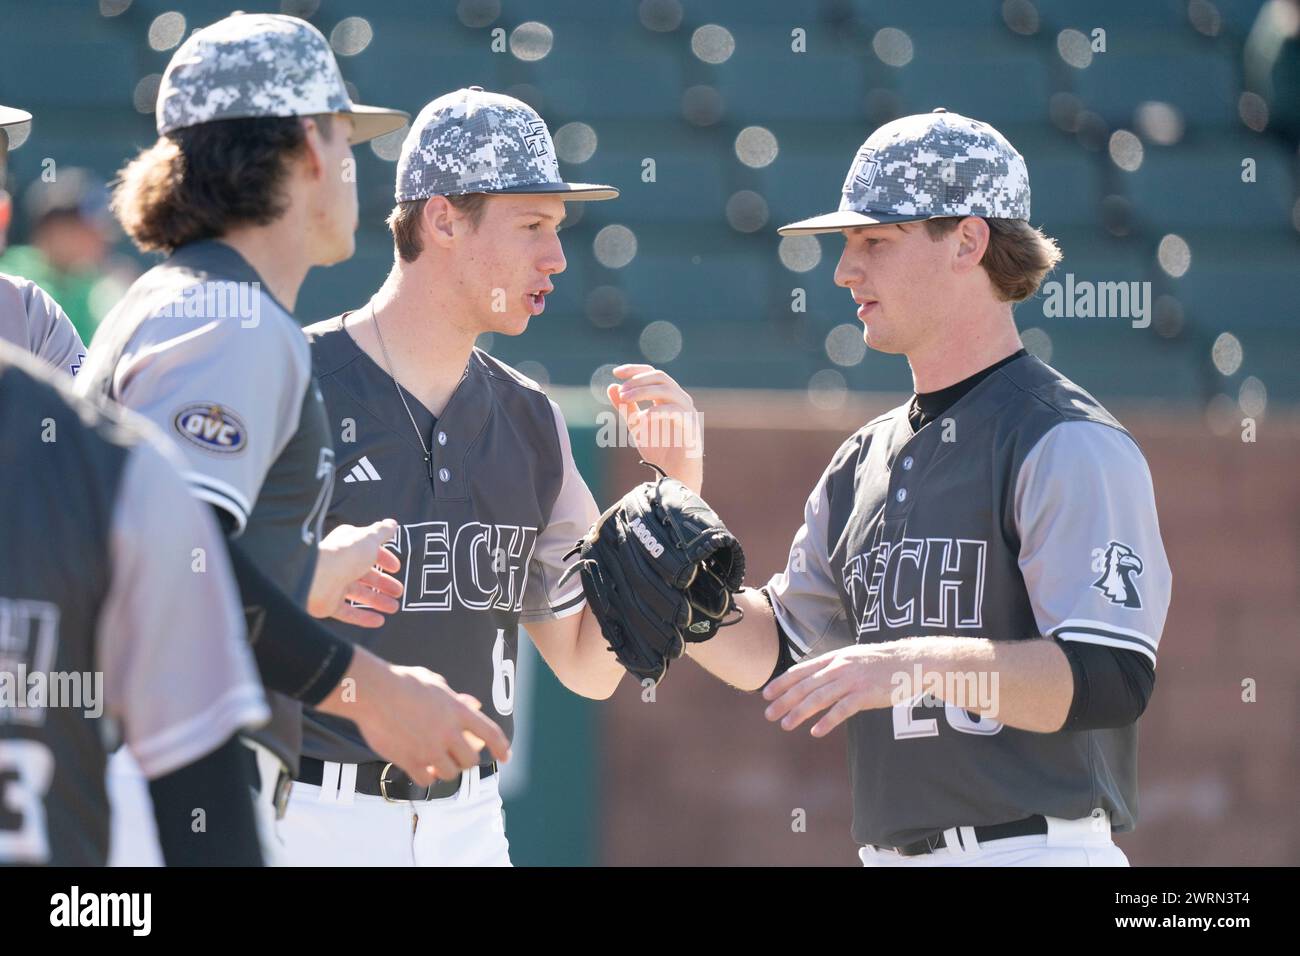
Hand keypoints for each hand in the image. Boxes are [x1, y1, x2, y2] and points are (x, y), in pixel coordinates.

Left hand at [308, 519, 403, 627]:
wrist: (318, 577)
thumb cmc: (346, 554)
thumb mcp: (369, 539)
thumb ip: (382, 532)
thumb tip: (392, 523)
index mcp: (348, 546)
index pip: (368, 551)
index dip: (384, 559)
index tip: (396, 568)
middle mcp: (341, 564)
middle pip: (366, 575)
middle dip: (384, 583)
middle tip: (399, 591)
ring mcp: (334, 584)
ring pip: (359, 594)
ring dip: (378, 600)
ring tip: (394, 608)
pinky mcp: (329, 603)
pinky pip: (349, 612)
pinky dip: (364, 617)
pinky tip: (379, 621)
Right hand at [320, 649, 511, 785]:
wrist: (374, 692)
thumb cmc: (402, 682)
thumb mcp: (435, 683)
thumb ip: (455, 698)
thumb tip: (473, 706)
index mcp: (458, 711)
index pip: (490, 733)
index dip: (501, 747)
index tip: (505, 756)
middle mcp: (448, 733)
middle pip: (470, 760)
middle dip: (466, 760)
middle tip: (457, 756)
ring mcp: (429, 749)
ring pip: (450, 773)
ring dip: (446, 770)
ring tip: (438, 763)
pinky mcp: (410, 761)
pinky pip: (425, 780)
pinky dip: (426, 777)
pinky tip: (422, 770)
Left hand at [607, 363, 703, 493]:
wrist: (674, 477)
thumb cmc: (659, 451)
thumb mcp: (636, 427)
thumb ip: (625, 408)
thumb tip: (611, 387)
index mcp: (667, 398)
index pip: (653, 374)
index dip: (635, 369)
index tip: (615, 372)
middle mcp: (680, 401)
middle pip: (661, 377)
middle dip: (638, 380)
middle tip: (621, 391)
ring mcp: (688, 412)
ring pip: (667, 390)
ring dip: (643, 392)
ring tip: (625, 400)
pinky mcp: (691, 426)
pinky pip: (675, 411)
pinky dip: (655, 412)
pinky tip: (640, 420)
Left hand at [762, 644, 898, 737]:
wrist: (912, 662)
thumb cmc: (882, 663)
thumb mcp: (854, 658)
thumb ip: (834, 668)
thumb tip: (815, 681)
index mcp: (835, 658)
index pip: (801, 670)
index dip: (782, 683)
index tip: (766, 694)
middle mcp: (839, 667)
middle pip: (805, 685)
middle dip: (784, 700)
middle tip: (768, 714)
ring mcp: (852, 680)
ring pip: (819, 698)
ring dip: (799, 712)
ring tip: (785, 725)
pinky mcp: (866, 694)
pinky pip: (842, 709)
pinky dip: (827, 721)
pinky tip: (815, 732)